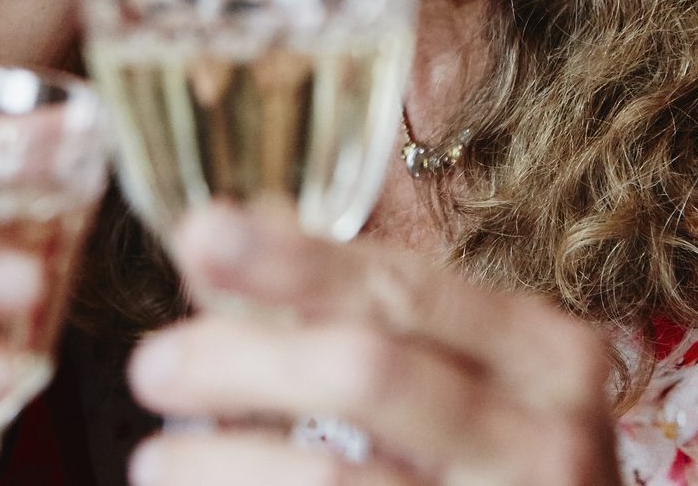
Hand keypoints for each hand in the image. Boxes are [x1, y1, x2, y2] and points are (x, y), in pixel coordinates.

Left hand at [126, 206, 620, 485]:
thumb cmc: (508, 463)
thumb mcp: (472, 381)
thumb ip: (363, 315)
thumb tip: (217, 247)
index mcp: (544, 352)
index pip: (402, 289)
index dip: (292, 261)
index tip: (200, 237)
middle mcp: (544, 433)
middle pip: (366, 373)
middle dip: (242, 362)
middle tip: (152, 365)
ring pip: (337, 479)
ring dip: (225, 465)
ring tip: (153, 462)